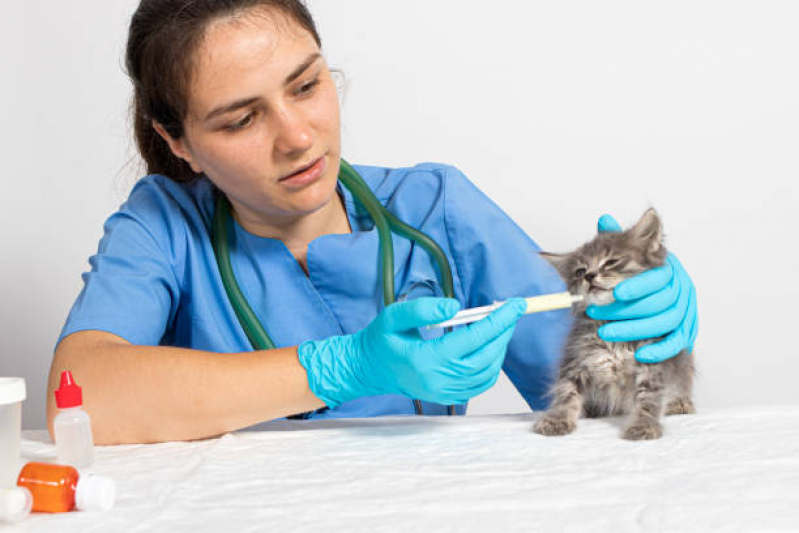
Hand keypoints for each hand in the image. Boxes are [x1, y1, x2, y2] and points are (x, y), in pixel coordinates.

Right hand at [298, 297, 525, 406]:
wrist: (368, 369)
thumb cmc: (381, 340)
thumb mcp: (394, 315)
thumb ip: (423, 308)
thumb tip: (456, 307)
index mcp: (425, 360)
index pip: (472, 339)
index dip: (498, 321)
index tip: (515, 305)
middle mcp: (437, 380)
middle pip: (485, 358)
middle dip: (503, 333)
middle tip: (512, 312)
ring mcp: (443, 392)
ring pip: (486, 373)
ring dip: (500, 349)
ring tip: (501, 327)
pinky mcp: (446, 397)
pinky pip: (479, 384)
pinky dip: (492, 365)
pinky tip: (490, 347)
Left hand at [587, 214, 697, 362]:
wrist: (658, 297)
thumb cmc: (638, 274)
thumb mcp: (627, 255)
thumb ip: (616, 240)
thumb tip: (604, 219)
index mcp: (669, 268)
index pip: (657, 277)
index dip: (636, 286)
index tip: (612, 292)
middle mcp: (682, 288)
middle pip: (658, 302)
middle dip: (623, 309)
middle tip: (593, 310)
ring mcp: (686, 310)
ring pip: (664, 322)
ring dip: (633, 329)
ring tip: (604, 331)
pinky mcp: (687, 331)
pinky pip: (677, 342)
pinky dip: (660, 350)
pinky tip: (639, 356)